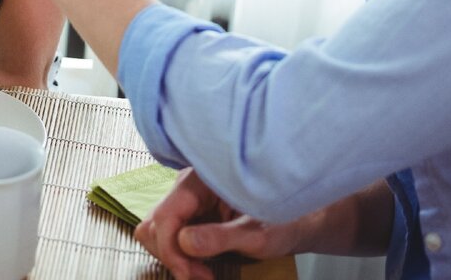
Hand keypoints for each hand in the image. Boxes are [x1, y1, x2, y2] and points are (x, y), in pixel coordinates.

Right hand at [135, 168, 305, 279]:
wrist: (295, 220)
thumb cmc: (282, 221)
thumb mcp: (257, 233)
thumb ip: (221, 237)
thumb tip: (185, 242)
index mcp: (202, 180)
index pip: (165, 216)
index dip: (173, 251)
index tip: (194, 275)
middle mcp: (188, 186)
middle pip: (154, 225)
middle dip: (172, 256)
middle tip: (201, 276)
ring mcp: (186, 200)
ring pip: (155, 231)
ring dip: (173, 257)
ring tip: (201, 271)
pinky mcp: (188, 214)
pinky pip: (167, 235)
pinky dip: (178, 255)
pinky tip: (200, 264)